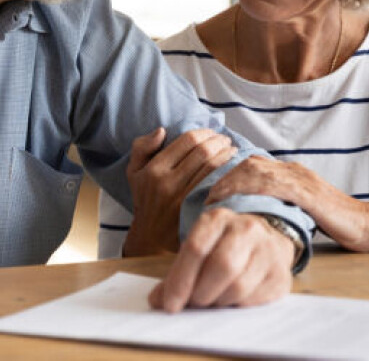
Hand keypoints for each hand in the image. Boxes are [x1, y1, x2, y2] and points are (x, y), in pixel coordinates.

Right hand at [123, 128, 235, 255]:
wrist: (151, 238)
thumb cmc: (146, 200)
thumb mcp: (134, 172)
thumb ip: (142, 147)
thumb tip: (162, 131)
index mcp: (154, 170)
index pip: (187, 141)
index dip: (204, 132)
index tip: (211, 133)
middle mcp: (168, 183)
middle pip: (203, 152)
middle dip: (218, 141)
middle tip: (225, 139)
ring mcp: (184, 199)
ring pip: (213, 168)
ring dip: (227, 154)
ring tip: (232, 150)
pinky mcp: (197, 210)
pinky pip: (217, 186)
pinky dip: (228, 173)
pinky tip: (233, 168)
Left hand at [149, 209, 294, 311]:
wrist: (266, 240)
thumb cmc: (223, 247)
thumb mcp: (199, 249)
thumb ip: (177, 273)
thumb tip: (157, 301)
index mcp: (217, 219)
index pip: (196, 249)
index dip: (180, 281)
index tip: (170, 305)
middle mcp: (245, 228)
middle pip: (221, 266)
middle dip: (202, 293)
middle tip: (194, 303)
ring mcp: (268, 249)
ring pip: (239, 286)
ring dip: (219, 302)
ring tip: (213, 301)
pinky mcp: (281, 273)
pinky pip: (255, 299)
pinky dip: (237, 306)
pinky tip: (232, 301)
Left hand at [207, 156, 368, 251]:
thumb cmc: (333, 220)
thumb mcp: (300, 207)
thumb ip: (278, 203)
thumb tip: (247, 212)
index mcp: (290, 172)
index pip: (250, 164)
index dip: (227, 174)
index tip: (210, 191)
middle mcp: (293, 170)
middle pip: (249, 163)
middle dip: (223, 177)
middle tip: (206, 196)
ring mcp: (301, 179)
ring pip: (257, 170)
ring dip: (232, 183)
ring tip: (216, 200)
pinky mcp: (309, 193)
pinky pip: (275, 185)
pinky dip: (253, 190)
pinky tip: (240, 201)